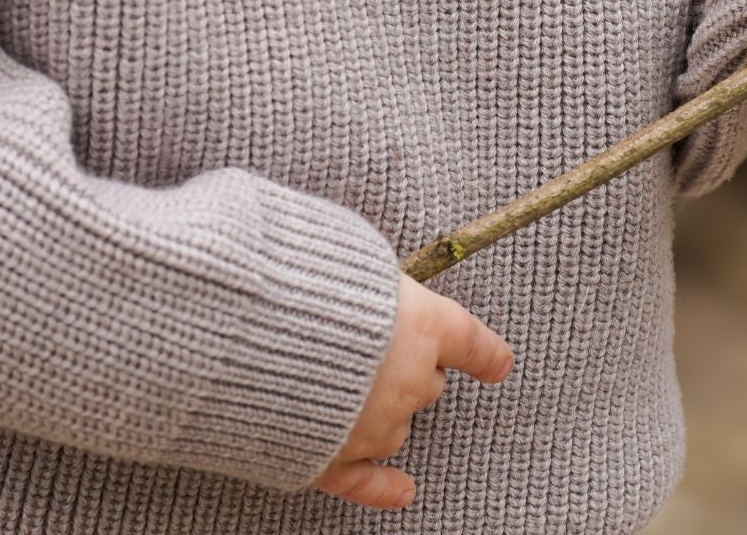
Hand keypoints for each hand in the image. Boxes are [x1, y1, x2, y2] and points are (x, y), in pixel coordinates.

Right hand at [314, 272, 514, 511]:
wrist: (246, 333)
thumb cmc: (299, 277)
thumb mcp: (352, 255)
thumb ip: (376, 281)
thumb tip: (371, 282)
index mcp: (419, 326)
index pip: (467, 342)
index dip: (485, 354)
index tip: (500, 365)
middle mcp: (406, 382)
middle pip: (427, 383)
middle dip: (409, 367)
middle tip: (371, 343)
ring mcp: (370, 426)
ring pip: (395, 425)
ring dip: (382, 408)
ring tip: (340, 379)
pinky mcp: (329, 457)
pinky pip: (364, 480)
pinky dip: (384, 488)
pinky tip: (403, 492)